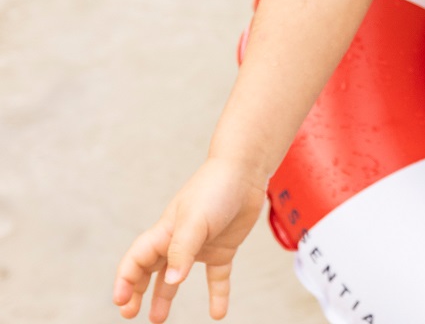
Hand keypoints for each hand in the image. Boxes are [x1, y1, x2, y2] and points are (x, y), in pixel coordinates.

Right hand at [113, 158, 266, 321]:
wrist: (246, 171)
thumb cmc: (215, 189)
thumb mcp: (195, 219)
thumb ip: (183, 250)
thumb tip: (173, 281)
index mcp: (165, 231)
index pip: (136, 258)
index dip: (125, 279)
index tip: (121, 301)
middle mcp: (179, 240)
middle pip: (150, 269)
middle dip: (137, 290)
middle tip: (130, 313)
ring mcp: (200, 245)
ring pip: (177, 277)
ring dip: (165, 296)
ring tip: (157, 319)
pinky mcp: (223, 248)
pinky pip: (217, 277)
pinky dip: (217, 295)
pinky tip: (219, 314)